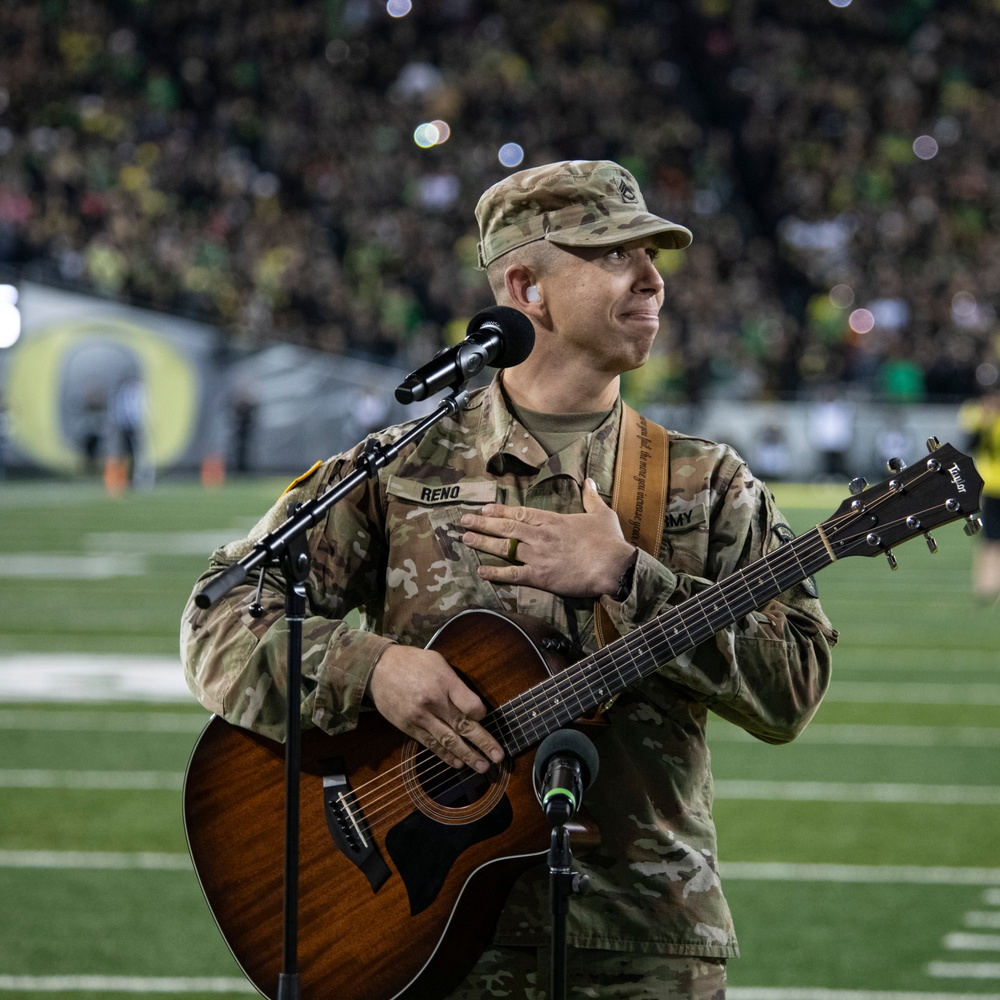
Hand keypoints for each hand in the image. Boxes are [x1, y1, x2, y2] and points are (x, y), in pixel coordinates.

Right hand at [367, 644, 504, 770]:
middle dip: (483, 743)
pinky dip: (445, 755)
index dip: (482, 714)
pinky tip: (458, 763)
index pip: (470, 705)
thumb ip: (456, 683)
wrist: (377, 668)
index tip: (485, 717)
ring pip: (448, 741)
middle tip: (498, 757)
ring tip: (482, 767)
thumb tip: (473, 705)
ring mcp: (420, 717)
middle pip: (463, 726)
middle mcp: (433, 702)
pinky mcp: (408, 727)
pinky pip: (430, 744)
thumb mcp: (438, 662)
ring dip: (467, 756)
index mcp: (443, 682)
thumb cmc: (412, 662)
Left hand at [460, 478, 636, 598]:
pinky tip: (481, 571)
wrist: (613, 566)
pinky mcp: (540, 576)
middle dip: (483, 523)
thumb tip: (590, 479)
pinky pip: (512, 574)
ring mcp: (538, 555)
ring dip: (483, 542)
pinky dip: (495, 573)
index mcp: (552, 520)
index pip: (520, 512)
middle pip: (506, 527)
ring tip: (466, 538)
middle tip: (464, 520)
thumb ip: (591, 496)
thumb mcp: (601, 513)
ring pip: (505, 548)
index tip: (484, 508)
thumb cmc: (609, 541)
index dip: (500, 510)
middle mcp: (540, 535)